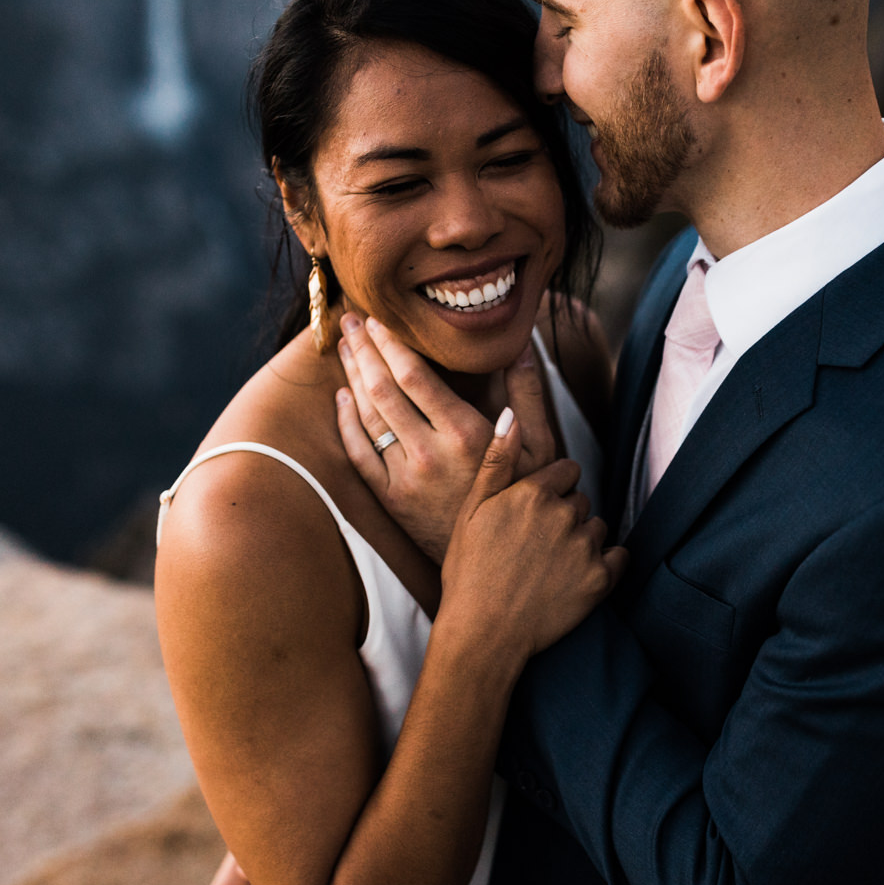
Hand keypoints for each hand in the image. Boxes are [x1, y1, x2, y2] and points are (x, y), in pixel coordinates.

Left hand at [335, 314, 561, 562]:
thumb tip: (523, 344)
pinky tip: (342, 397)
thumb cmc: (524, 498)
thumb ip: (529, 393)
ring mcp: (405, 479)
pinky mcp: (391, 500)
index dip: (393, 344)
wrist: (500, 565)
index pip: (416, 377)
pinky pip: (359, 455)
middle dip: (364, 350)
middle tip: (352, 319)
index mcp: (466, 435)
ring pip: (368, 418)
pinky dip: (346, 423)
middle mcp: (430, 454)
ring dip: (352, 377)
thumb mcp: (542, 448)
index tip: (380, 319)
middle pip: (383, 390)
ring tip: (345, 347)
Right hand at [439, 406, 626, 658]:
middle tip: (535, 545)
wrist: (482, 634)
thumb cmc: (468, 573)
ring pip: (596, 527)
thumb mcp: (471, 511)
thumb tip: (511, 415)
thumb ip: (497, 461)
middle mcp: (564, 515)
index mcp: (533, 492)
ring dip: (582, 540)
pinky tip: (577, 577)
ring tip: (550, 565)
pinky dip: (605, 564)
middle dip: (564, 515)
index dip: (551, 489)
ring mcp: (585, 548)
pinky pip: (619, 557)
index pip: (567, 470)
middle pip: (581, 499)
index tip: (533, 512)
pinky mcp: (600, 580)